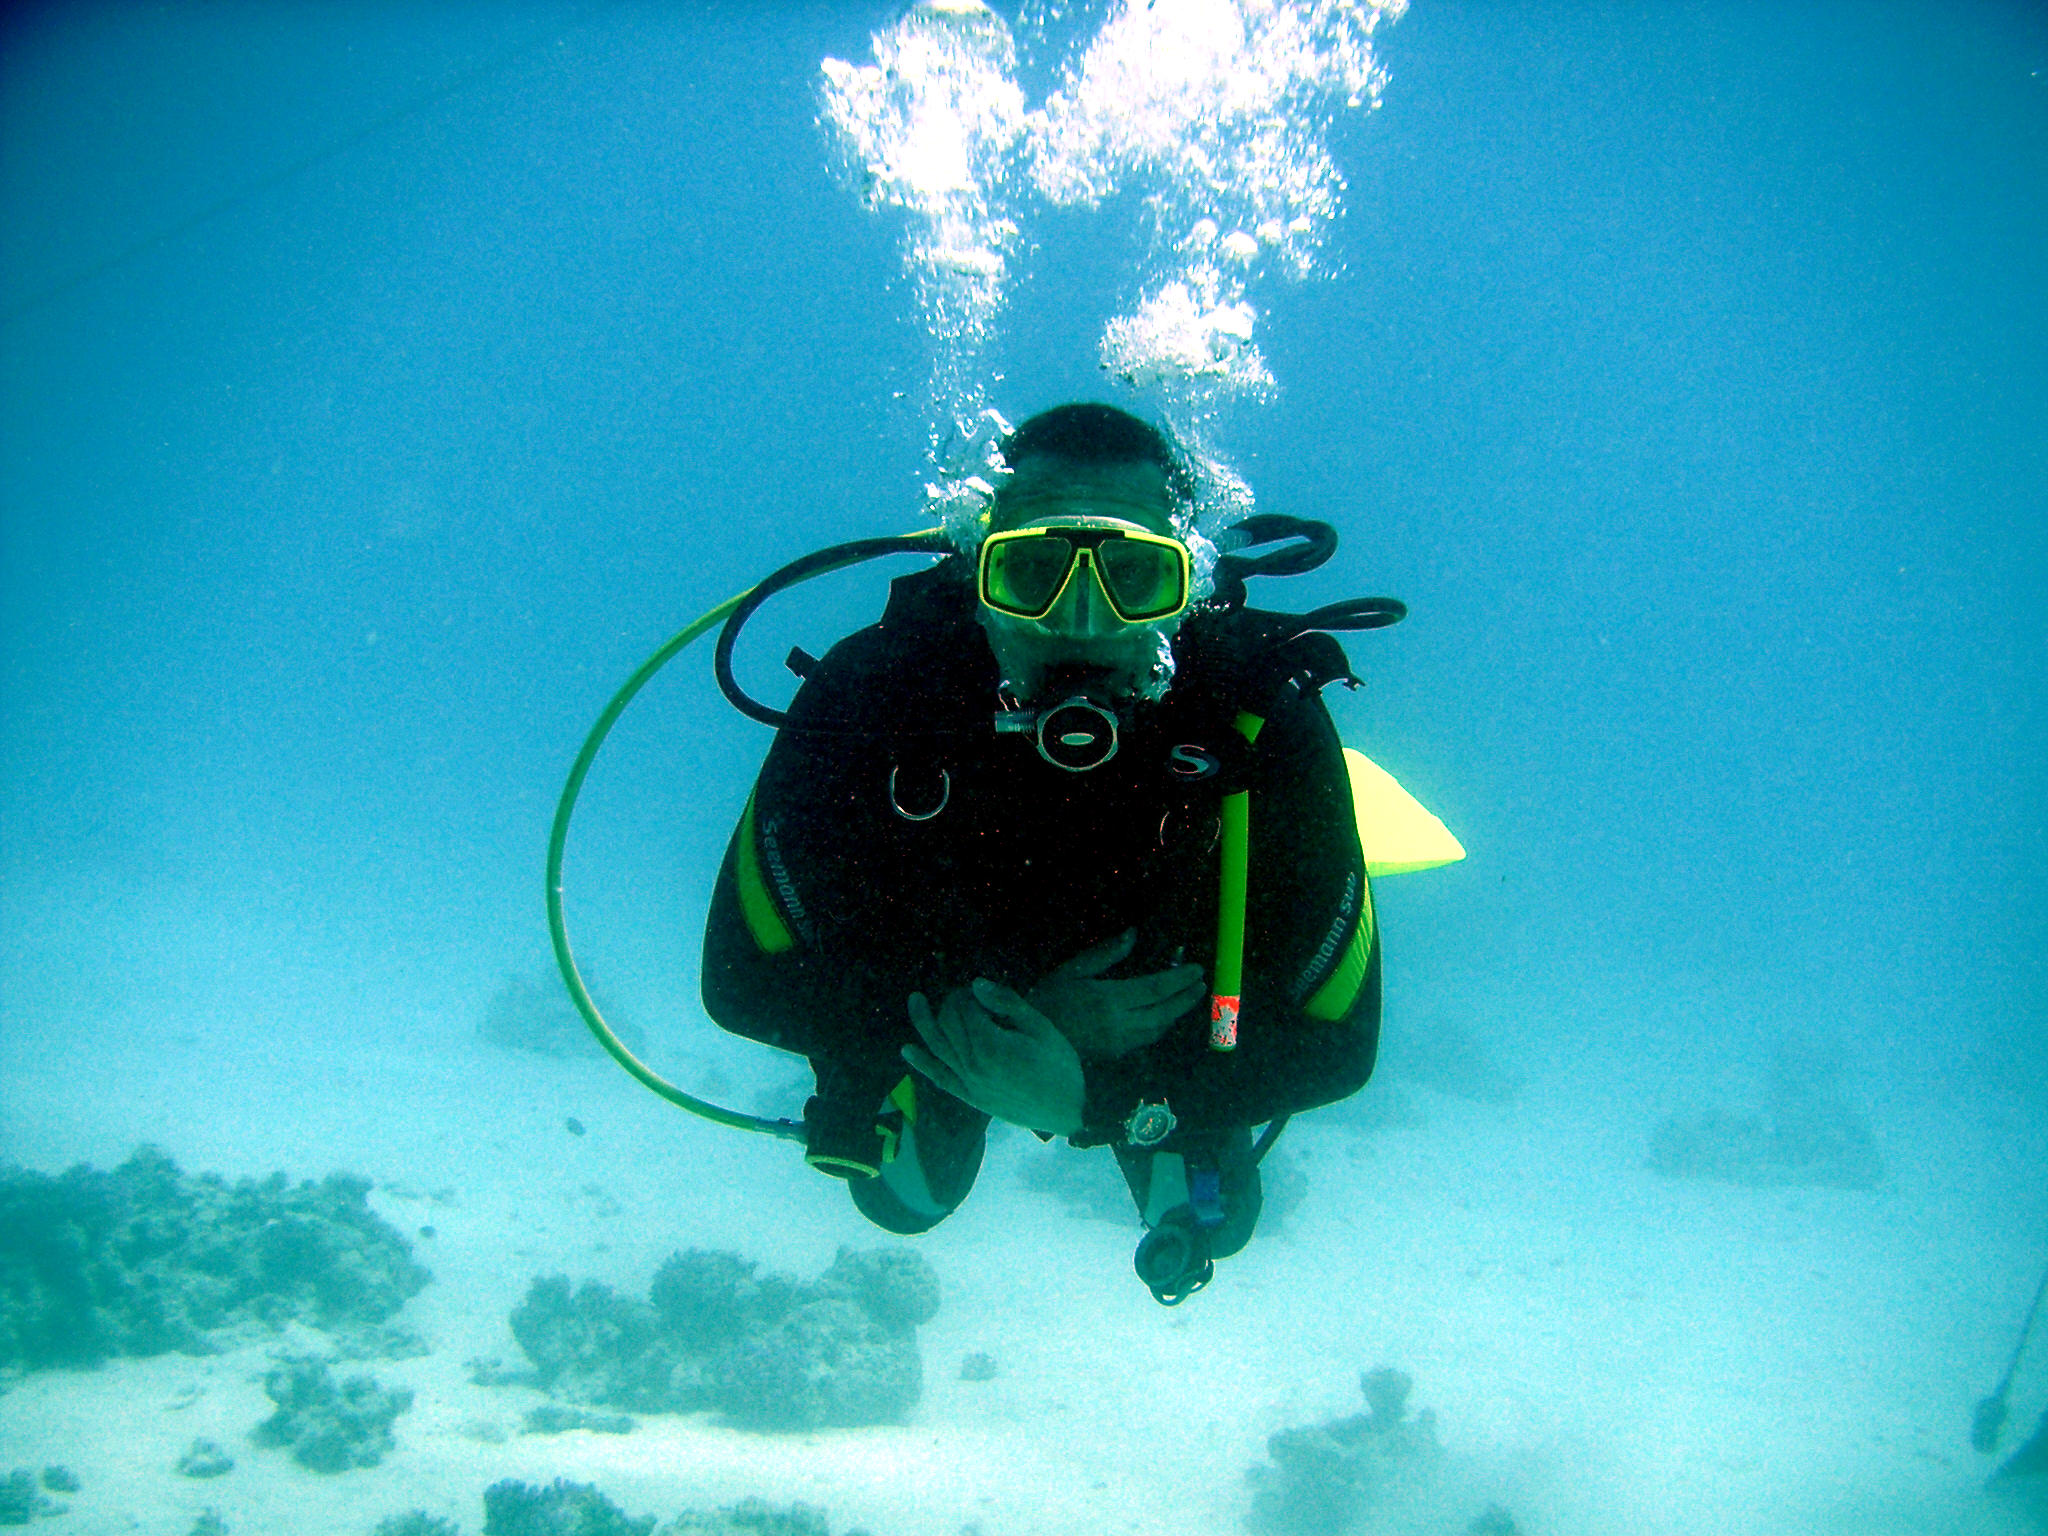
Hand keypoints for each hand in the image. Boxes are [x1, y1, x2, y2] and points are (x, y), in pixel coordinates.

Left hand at [905, 979, 1084, 1135]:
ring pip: (937, 1047)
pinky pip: (939, 1078)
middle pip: (948, 1024)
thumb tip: (976, 984)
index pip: (964, 1008)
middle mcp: (972, 1064)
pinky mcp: (969, 1097)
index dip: (967, 993)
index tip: (978, 989)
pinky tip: (907, 1049)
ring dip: (923, 1022)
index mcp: (991, 1045)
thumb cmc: (1060, 1066)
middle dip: (952, 1003)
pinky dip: (921, 1063)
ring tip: (914, 1000)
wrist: (1068, 1110)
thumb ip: (1007, 1004)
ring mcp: (968, 1083)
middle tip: (966, 995)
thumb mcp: (1041, 1028)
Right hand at [1027, 929, 1204, 1059]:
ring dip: (1176, 1013)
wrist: (1031, 1043)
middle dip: (1186, 998)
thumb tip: (1132, 934)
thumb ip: (1105, 954)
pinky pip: (1147, 1039)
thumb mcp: (1071, 971)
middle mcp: (1121, 1023)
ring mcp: (1120, 1041)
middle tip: (1201, 985)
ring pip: (1159, 1028)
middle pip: (1164, 1011)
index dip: (1180, 979)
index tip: (1197, 970)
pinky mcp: (1116, 1053)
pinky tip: (1162, 1017)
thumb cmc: (1047, 1001)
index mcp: (1110, 999)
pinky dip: (1160, 1026)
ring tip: (1187, 999)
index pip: (1156, 988)